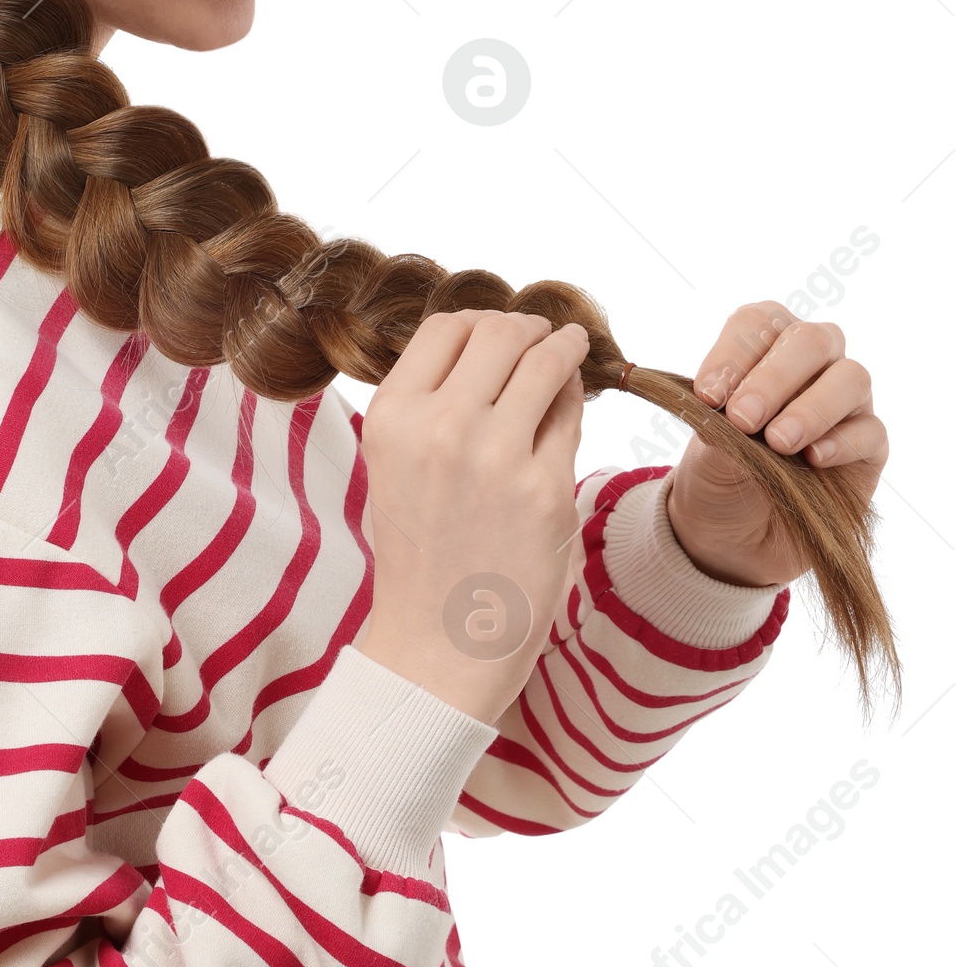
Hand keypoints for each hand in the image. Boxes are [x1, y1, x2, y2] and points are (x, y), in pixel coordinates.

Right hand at [355, 309, 589, 721]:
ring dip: (563, 348)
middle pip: (498, 332)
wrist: (436, 646)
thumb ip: (432, 407)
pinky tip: (573, 403)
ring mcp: (494, 456)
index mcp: (391, 418)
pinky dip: (575, 400)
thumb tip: (492, 345)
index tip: (501, 331)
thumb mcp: (399, 467)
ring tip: (570, 349)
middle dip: (527, 326)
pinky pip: (570, 416)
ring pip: (543, 361)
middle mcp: (438, 427)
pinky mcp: (545, 489)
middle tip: (544, 335)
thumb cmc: (421, 557)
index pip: (445, 327)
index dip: (481, 320)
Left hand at [665, 303, 887, 587]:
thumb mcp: (704, 453)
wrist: (731, 538)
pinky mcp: (868, 448)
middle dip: (774, 378)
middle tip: (742, 419)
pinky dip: (841, 442)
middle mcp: (811, 365)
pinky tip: (813, 459)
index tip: (707, 395)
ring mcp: (845, 404)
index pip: (758, 323)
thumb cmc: (718, 475)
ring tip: (778, 442)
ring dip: (811, 408)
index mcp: (763, 348)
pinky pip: (869, 432)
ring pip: (850, 378)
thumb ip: (720, 430)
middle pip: (811, 341)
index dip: (734, 352)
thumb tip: (739, 419)